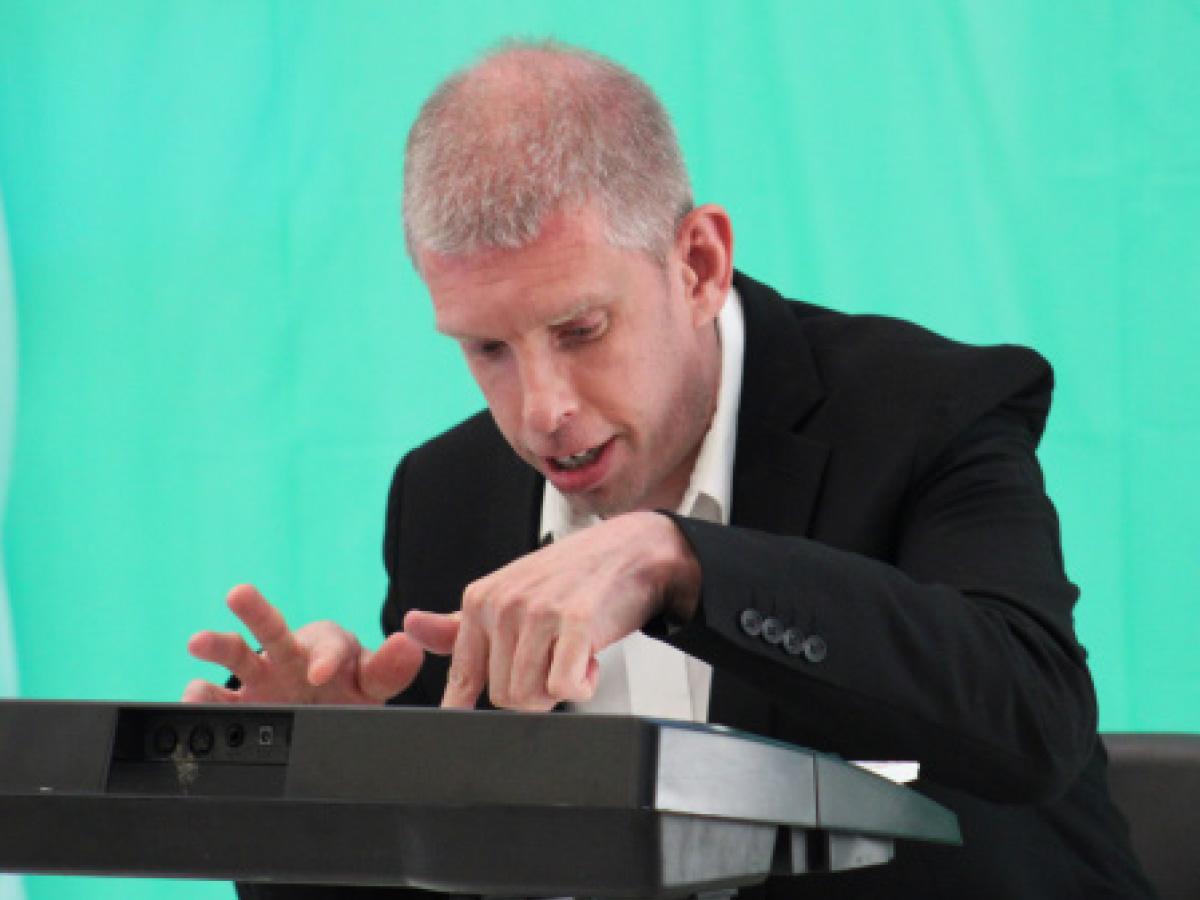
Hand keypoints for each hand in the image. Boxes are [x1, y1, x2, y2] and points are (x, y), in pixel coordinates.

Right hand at [182, 584, 423, 704]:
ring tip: (197, 641)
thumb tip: (409, 644)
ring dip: (217, 645)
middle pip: (273, 628)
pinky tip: (189, 701)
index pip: (330, 647)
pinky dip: (201, 699)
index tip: (321, 675)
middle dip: (257, 610)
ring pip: (238, 656)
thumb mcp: (374, 681)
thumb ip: (390, 668)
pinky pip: (217, 700)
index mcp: (328, 646)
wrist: (325, 712)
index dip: (326, 660)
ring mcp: (262, 679)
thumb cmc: (349, 687)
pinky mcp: (241, 704)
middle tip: (239, 592)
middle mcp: (289, 655)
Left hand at [404, 511, 699, 711]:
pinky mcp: (575, 621)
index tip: (487, 715)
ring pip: (530, 697)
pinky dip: (584, 686)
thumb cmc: (572, 579)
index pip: (465, 680)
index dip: (480, 703)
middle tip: (557, 660)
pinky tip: (591, 660)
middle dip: (535, 690)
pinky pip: (565, 688)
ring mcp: (536, 611)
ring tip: (574, 654)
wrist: (634, 550)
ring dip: (560, 689)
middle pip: (502, 697)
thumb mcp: (510, 595)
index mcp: (479, 600)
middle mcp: (501, 603)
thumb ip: (460, 624)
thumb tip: (408, 626)